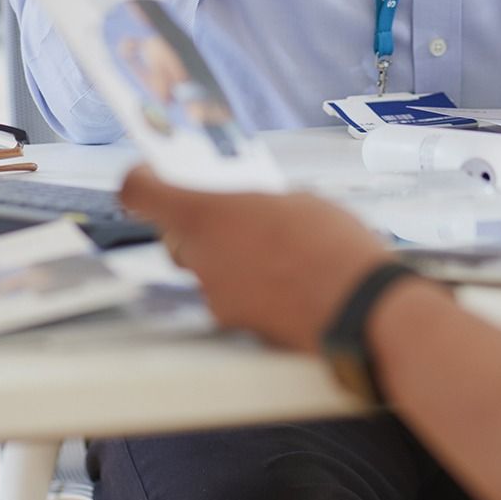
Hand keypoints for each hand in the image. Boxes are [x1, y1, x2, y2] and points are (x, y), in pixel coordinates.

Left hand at [120, 168, 390, 351]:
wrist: (360, 309)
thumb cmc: (332, 247)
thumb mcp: (298, 199)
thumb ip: (260, 203)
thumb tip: (258, 212)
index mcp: (206, 216)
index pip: (140, 195)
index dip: (141, 180)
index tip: (151, 173)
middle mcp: (200, 260)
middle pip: (176, 235)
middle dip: (201, 223)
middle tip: (235, 212)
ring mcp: (216, 298)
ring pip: (206, 267)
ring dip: (230, 256)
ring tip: (275, 248)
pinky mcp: (238, 326)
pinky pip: (232, 295)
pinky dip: (250, 285)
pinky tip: (286, 278)